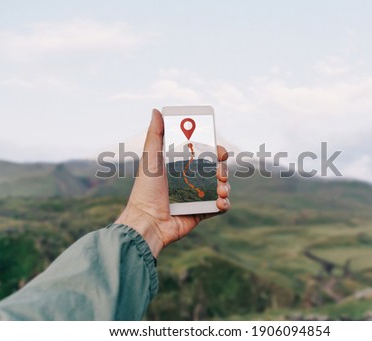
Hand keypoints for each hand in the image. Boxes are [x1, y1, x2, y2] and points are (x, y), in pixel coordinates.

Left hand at [115, 109, 230, 256]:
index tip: (220, 151)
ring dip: (226, 186)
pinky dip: (224, 204)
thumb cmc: (145, 191)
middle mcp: (190, 181)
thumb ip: (155, 135)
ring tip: (221, 190)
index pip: (203, 154)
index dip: (215, 151)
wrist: (147, 223)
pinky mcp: (201, 213)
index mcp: (180, 167)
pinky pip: (219, 207)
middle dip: (223, 169)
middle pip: (216, 170)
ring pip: (221, 187)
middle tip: (220, 172)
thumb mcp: (151, 160)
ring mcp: (197, 197)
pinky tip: (219, 203)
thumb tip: (156, 110)